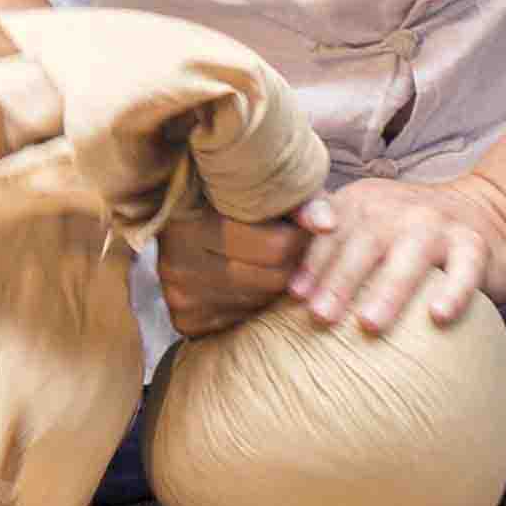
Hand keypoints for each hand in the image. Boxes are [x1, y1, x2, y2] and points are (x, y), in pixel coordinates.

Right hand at [156, 195, 305, 340]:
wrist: (183, 213)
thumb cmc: (233, 194)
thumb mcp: (267, 186)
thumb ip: (302, 199)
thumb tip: (326, 226)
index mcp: (195, 222)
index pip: (278, 247)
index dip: (300, 237)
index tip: (303, 225)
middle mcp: (180, 262)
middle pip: (273, 279)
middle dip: (292, 262)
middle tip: (292, 244)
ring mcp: (180, 295)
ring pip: (260, 300)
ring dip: (273, 283)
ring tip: (267, 257)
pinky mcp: (185, 319)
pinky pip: (241, 319)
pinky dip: (252, 302)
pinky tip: (245, 277)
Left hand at [282, 174, 505, 337]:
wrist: (487, 214)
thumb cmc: (407, 237)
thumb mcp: (367, 228)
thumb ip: (328, 248)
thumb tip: (272, 291)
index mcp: (364, 205)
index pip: (332, 233)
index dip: (312, 262)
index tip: (294, 295)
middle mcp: (399, 210)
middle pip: (367, 243)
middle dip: (340, 279)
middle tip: (320, 317)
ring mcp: (440, 225)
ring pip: (413, 255)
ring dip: (389, 290)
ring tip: (369, 324)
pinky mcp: (475, 245)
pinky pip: (466, 269)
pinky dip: (454, 292)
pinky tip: (438, 316)